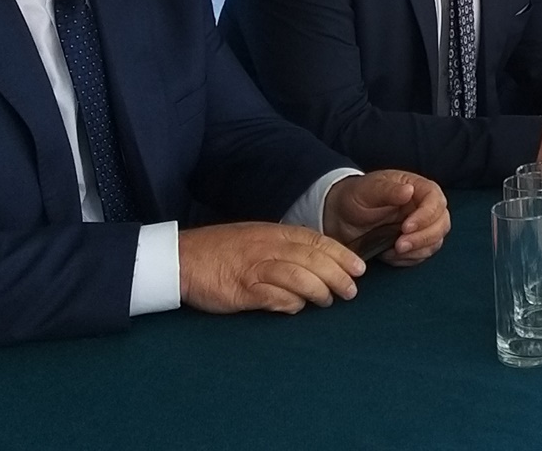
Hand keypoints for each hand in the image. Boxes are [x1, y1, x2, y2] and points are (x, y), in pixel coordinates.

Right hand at [178, 221, 363, 314]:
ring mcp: (255, 268)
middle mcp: (269, 248)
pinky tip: (295, 308)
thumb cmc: (221, 251)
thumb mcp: (257, 238)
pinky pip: (274, 297)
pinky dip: (290, 304)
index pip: (318, 242)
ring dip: (318, 292)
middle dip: (338, 277)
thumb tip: (316, 264)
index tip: (360, 269)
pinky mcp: (241, 289)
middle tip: (351, 292)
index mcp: (275, 233)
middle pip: (314, 260)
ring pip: (299, 277)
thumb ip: (285, 248)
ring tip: (326, 302)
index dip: (342, 256)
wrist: (181, 258)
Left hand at [323, 170, 449, 266]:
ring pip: (436, 240)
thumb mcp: (368, 190)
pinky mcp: (415, 243)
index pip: (435, 200)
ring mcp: (421, 227)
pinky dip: (409, 258)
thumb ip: (388, 190)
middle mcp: (424, 207)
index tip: (406, 227)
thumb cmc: (356, 197)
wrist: (341, 217)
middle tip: (400, 245)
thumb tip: (409, 191)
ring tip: (394, 251)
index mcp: (418, 188)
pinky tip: (390, 255)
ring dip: (418, 249)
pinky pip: (423, 254)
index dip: (426, 215)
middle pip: (441, 222)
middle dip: (424, 237)